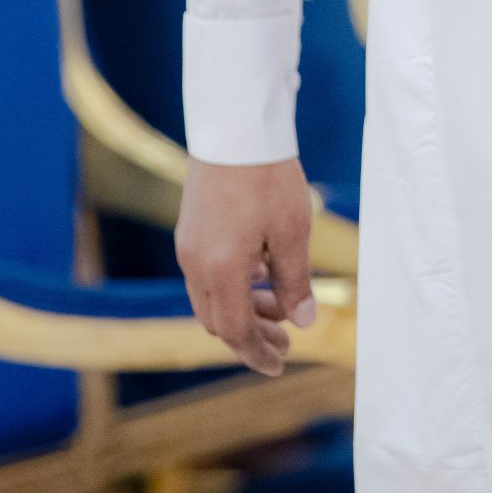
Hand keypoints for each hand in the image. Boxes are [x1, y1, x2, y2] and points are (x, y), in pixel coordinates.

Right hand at [175, 154, 315, 377]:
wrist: (236, 127)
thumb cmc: (268, 178)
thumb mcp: (292, 232)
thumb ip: (295, 282)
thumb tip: (303, 321)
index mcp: (221, 271)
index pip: (236, 332)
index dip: (258, 353)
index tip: (279, 364)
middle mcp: (195, 264)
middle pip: (219, 321)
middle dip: (251, 335)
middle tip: (286, 339)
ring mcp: (188, 246)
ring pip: (210, 298)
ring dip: (243, 309)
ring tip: (280, 304)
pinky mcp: (190, 229)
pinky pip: (206, 274)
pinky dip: (232, 285)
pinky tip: (260, 271)